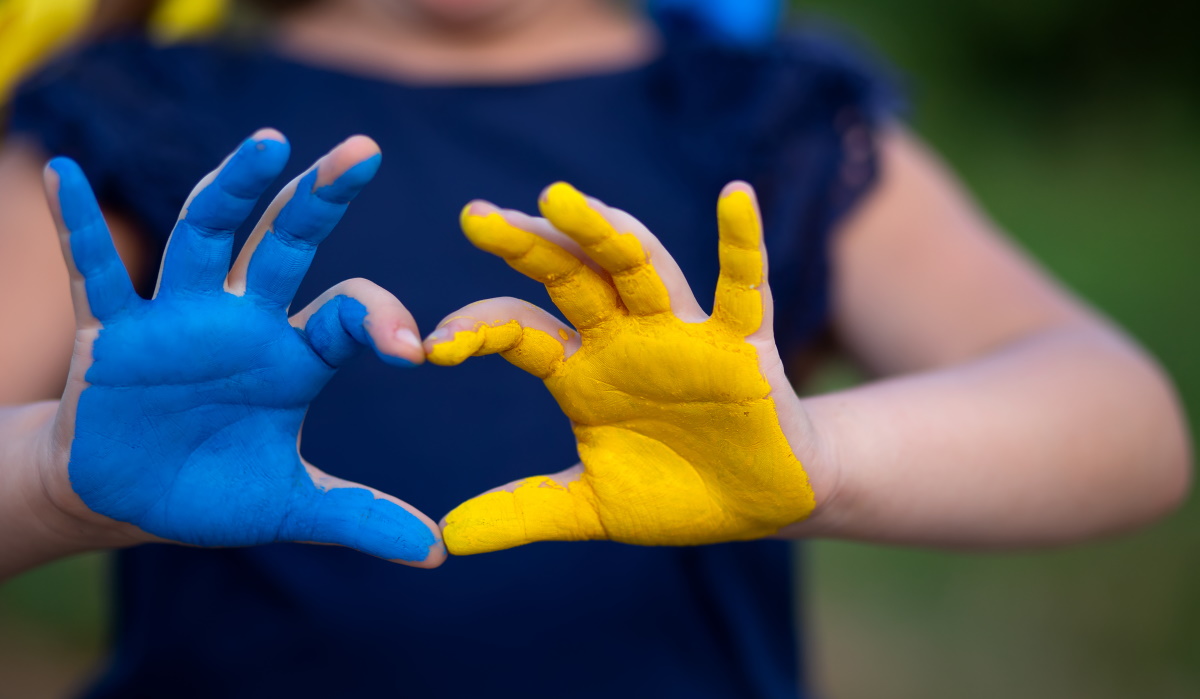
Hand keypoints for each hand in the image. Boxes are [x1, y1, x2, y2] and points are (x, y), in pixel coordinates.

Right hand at [41, 130, 444, 566]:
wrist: (128, 498)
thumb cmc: (212, 489)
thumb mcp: (289, 508)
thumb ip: (359, 518)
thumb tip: (438, 552)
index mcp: (295, 356)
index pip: (348, 315)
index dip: (381, 321)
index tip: (413, 349)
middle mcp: (244, 320)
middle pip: (286, 242)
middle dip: (321, 198)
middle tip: (363, 151)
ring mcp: (178, 318)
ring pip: (206, 236)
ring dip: (232, 190)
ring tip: (268, 144)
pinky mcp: (113, 332)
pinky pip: (95, 272)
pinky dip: (77, 225)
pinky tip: (62, 172)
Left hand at [427, 182, 821, 554]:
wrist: (757, 505)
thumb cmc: (675, 493)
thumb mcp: (591, 508)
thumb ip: (525, 512)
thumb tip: (446, 537)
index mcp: (581, 370)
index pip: (518, 331)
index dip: (476, 331)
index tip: (431, 348)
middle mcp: (623, 337)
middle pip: (569, 275)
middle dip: (526, 246)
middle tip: (476, 217)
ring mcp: (681, 334)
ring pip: (640, 266)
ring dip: (602, 232)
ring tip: (560, 198)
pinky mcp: (742, 344)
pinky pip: (743, 287)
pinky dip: (741, 243)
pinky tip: (735, 196)